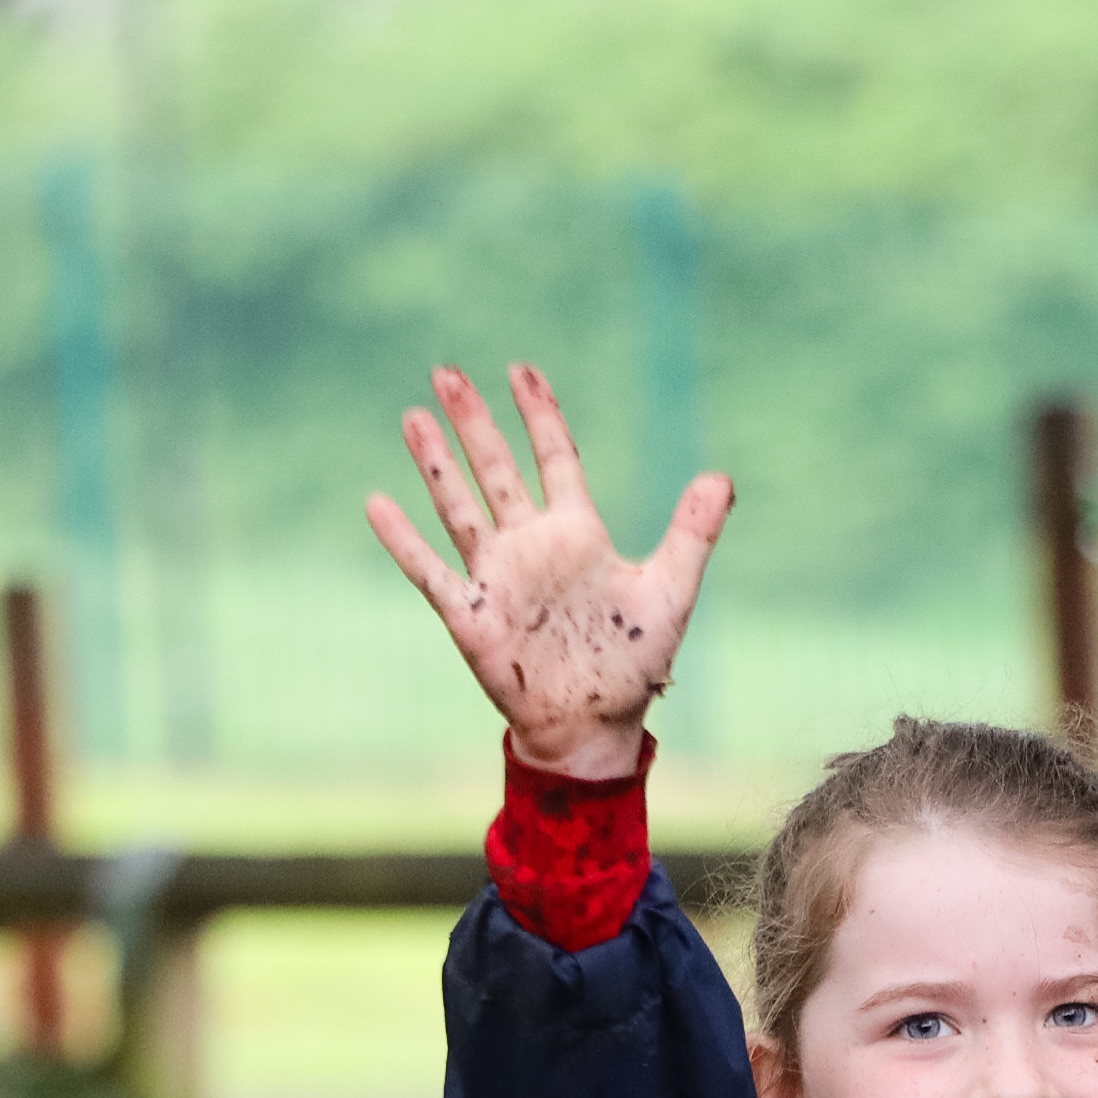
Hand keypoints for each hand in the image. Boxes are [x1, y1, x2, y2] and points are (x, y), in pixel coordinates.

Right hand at [364, 363, 732, 781]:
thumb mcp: (670, 591)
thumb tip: (720, 477)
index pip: (555, 458)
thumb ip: (692, 533)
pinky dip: (403, 540)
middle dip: (473, 421)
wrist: (595, 727)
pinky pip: (429, 570)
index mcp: (577, 534)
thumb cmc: (633, 665)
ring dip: (436, 462)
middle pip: (496, 469)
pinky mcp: (470, 614)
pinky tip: (376, 503)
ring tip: (412, 415)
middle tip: (446, 371)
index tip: (521, 370)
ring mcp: (497, 577)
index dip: (539, 414)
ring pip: (459, 505)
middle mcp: (532, 546)